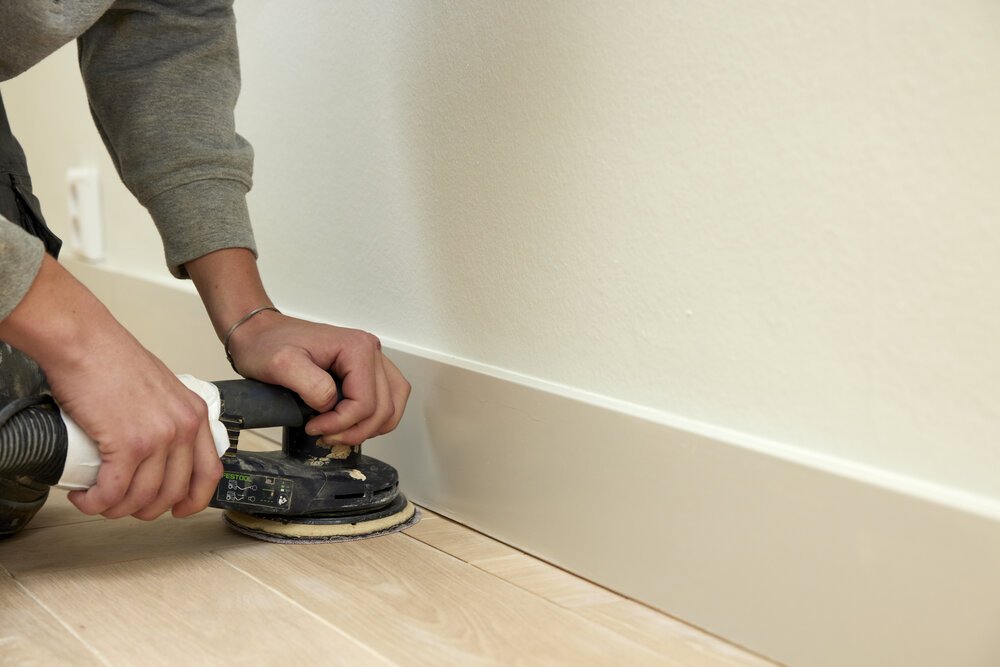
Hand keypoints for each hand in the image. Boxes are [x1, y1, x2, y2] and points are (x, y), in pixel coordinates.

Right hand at [0, 256, 222, 519]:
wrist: (85, 342)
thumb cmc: (112, 359)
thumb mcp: (161, 389)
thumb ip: (167, 417)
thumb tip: (157, 450)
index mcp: (195, 414)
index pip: (210, 471)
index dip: (194, 500)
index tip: (178, 509)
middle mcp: (184, 427)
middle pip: (174, 492)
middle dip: (146, 509)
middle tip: (123, 504)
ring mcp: (159, 437)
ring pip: (143, 497)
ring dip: (116, 508)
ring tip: (97, 499)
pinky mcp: (128, 444)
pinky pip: (114, 492)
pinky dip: (96, 502)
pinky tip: (85, 497)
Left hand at [225, 310, 409, 444]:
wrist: (261, 333)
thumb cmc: (268, 344)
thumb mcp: (282, 364)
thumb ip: (311, 385)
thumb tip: (332, 405)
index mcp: (357, 348)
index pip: (366, 402)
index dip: (341, 424)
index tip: (313, 428)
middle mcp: (371, 351)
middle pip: (383, 407)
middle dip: (355, 430)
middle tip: (326, 436)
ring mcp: (372, 360)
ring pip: (392, 406)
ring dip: (370, 427)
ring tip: (340, 433)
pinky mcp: (367, 369)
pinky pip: (388, 399)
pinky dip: (374, 418)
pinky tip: (352, 424)